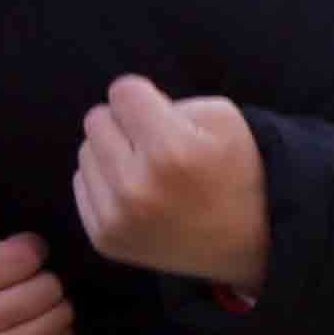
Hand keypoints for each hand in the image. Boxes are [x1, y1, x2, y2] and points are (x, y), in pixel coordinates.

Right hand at [0, 226, 71, 334]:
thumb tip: (17, 245)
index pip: (23, 257)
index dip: (32, 246)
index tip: (25, 250)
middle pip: (47, 287)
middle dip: (42, 275)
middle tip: (26, 278)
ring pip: (60, 317)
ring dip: (52, 303)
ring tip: (31, 300)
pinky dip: (53, 330)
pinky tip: (31, 324)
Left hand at [73, 74, 269, 296]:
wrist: (251, 242)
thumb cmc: (238, 171)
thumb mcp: (225, 118)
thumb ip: (171, 101)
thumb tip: (124, 110)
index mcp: (171, 151)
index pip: (122, 92)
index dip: (144, 97)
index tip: (161, 114)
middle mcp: (137, 187)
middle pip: (96, 120)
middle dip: (125, 123)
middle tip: (155, 143)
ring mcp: (117, 218)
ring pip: (85, 152)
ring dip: (112, 152)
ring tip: (147, 169)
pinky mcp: (105, 238)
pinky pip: (82, 184)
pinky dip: (106, 183)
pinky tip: (138, 194)